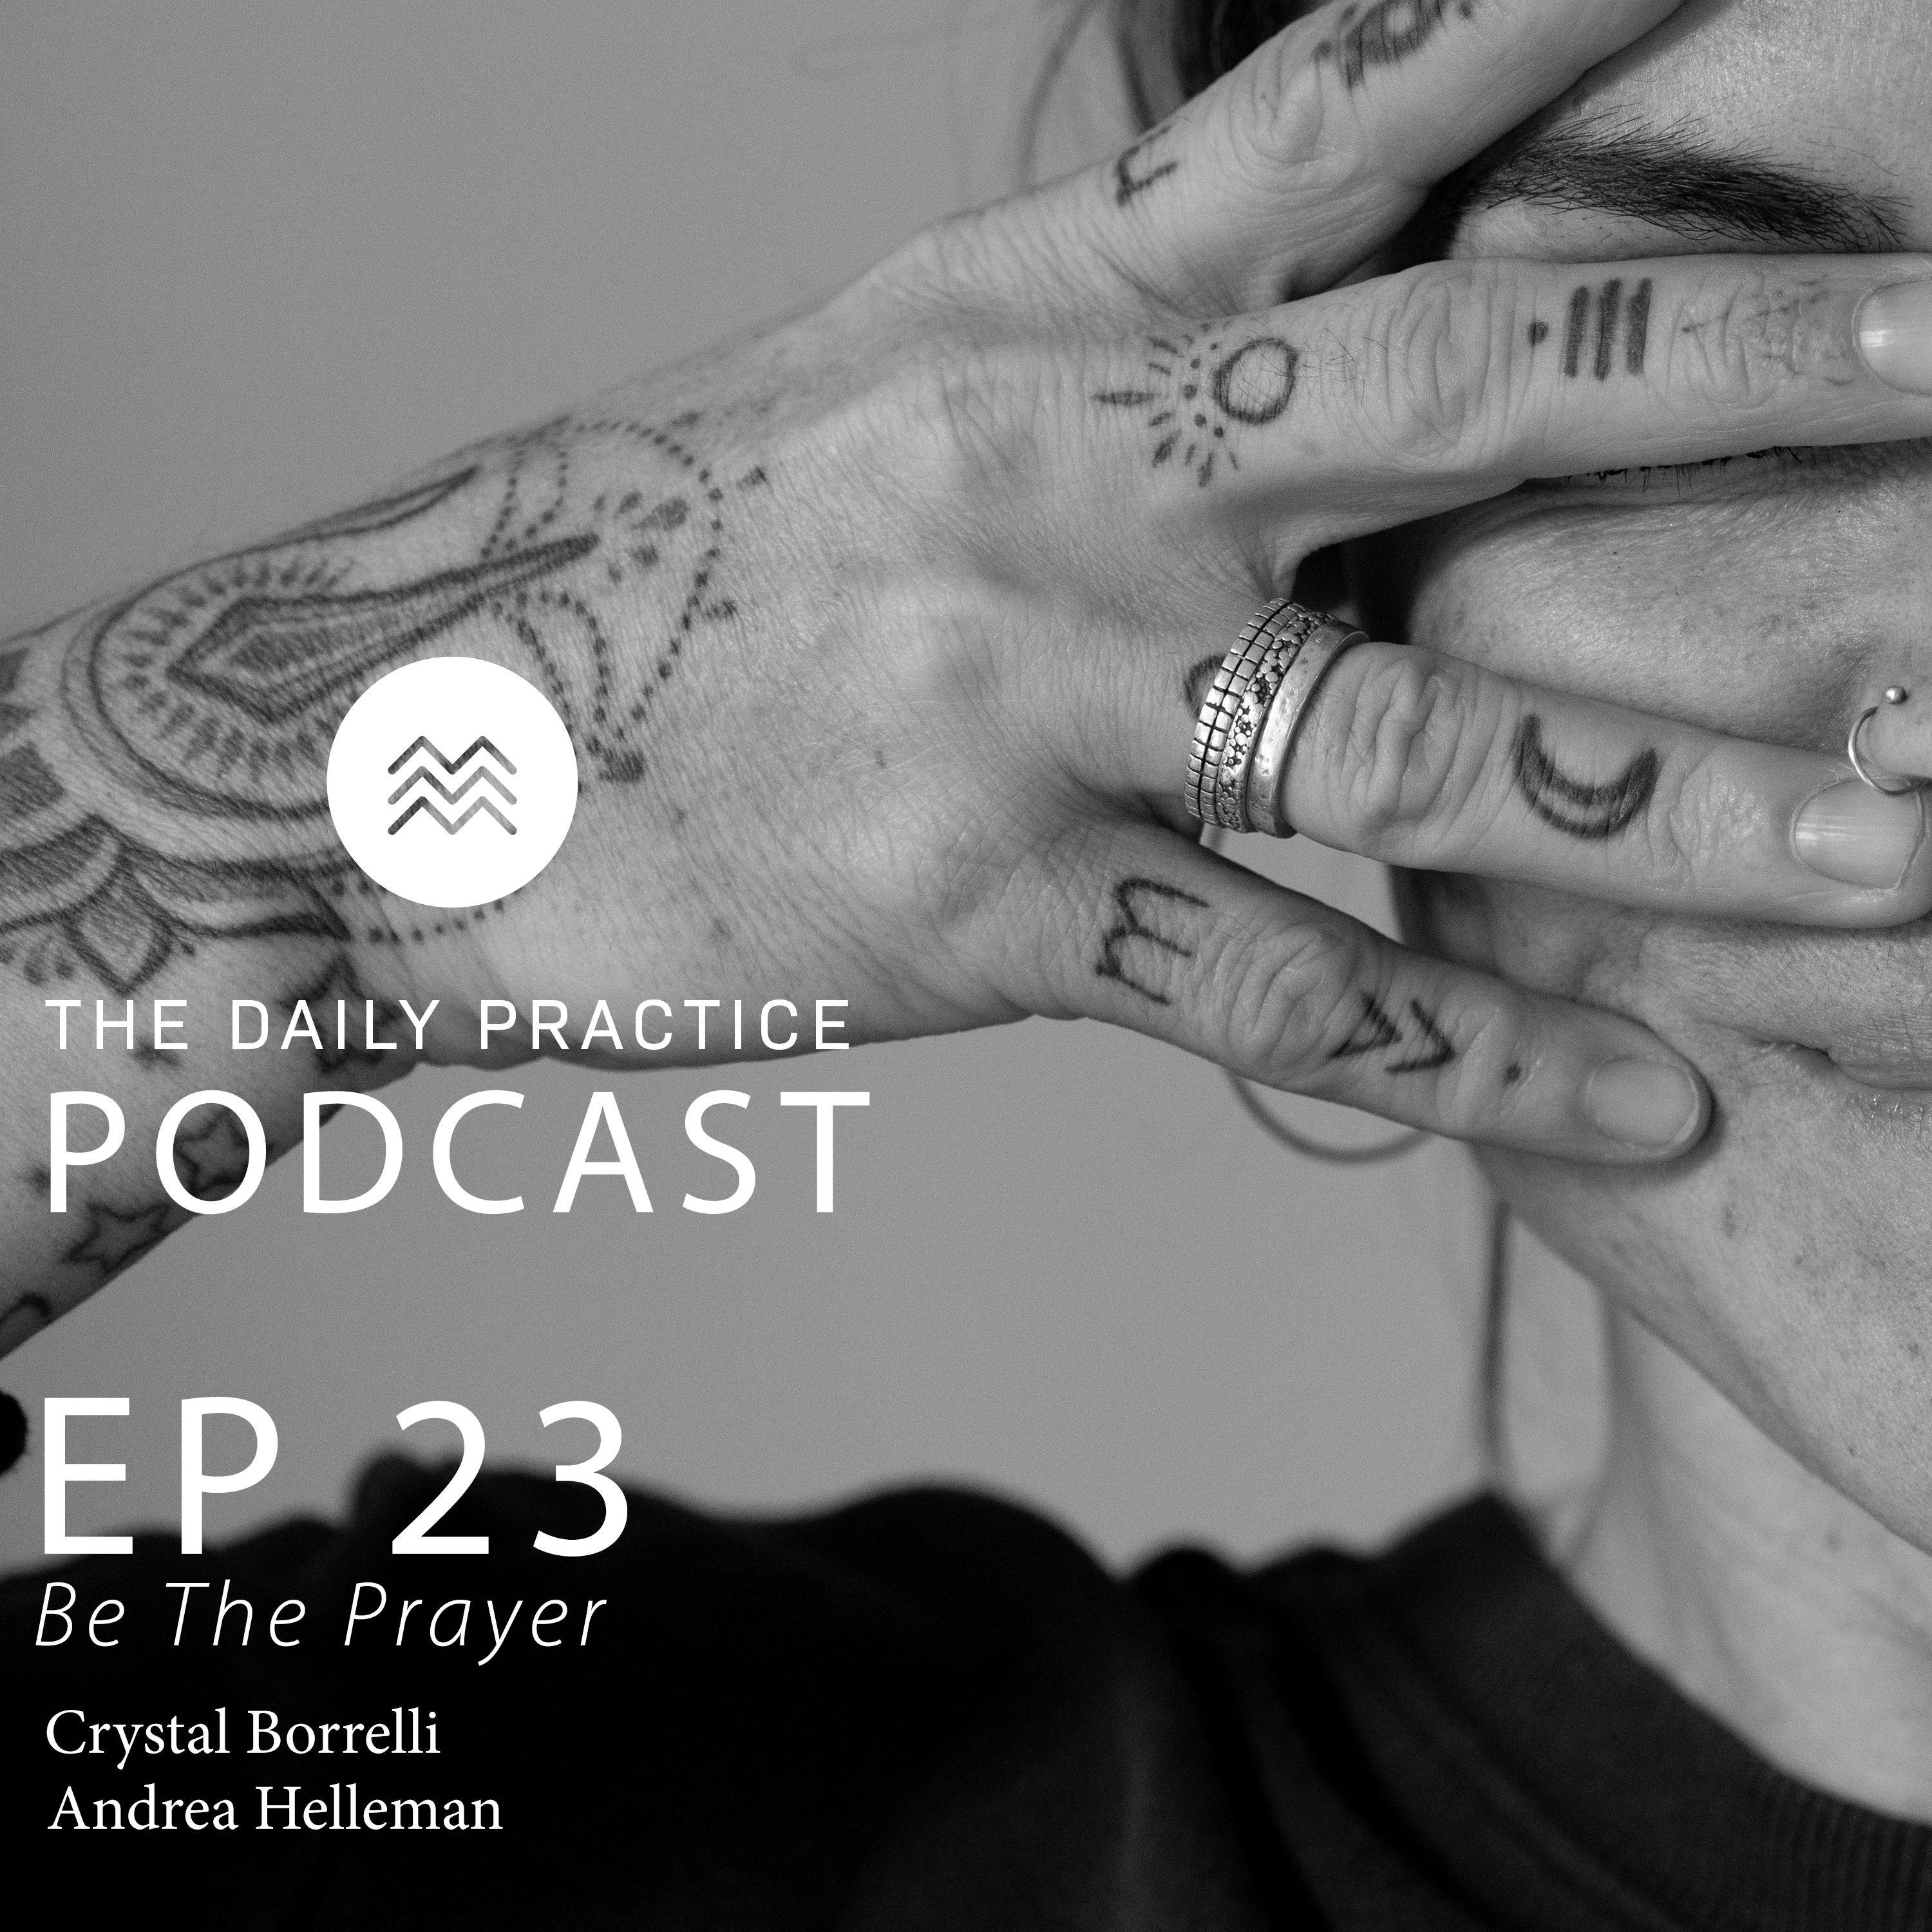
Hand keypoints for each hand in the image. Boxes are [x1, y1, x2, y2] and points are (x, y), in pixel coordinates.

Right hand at [15, 0, 1931, 1207]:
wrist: (410, 758)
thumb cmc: (667, 575)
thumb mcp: (887, 400)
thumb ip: (1104, 362)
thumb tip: (1311, 345)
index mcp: (1034, 314)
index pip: (1350, 101)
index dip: (1573, 5)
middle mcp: (1058, 469)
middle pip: (1461, 388)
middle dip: (1746, 366)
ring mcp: (1026, 691)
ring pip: (1419, 749)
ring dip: (1691, 804)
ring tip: (1912, 846)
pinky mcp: (984, 906)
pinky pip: (1288, 997)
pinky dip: (1479, 1067)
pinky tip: (1643, 1114)